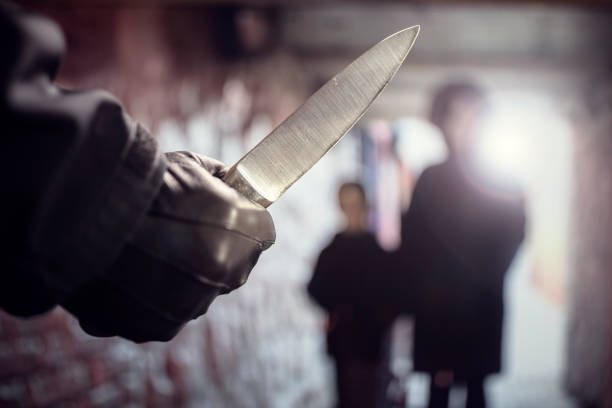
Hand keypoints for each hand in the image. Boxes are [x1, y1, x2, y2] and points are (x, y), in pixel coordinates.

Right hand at [63, 152, 274, 341]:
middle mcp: (227, 276)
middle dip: (212, 250)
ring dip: (180, 277)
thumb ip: (219, 180)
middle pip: (231, 266)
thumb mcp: (189, 164)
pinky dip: (148, 297)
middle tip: (175, 231)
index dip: (240, 219)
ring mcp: (192, 305)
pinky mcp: (156, 327)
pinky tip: (126, 272)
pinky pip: (162, 312)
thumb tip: (228, 183)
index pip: (262, 231)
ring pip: (196, 292)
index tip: (220, 212)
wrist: (81, 213)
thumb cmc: (139, 182)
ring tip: (144, 251)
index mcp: (246, 234)